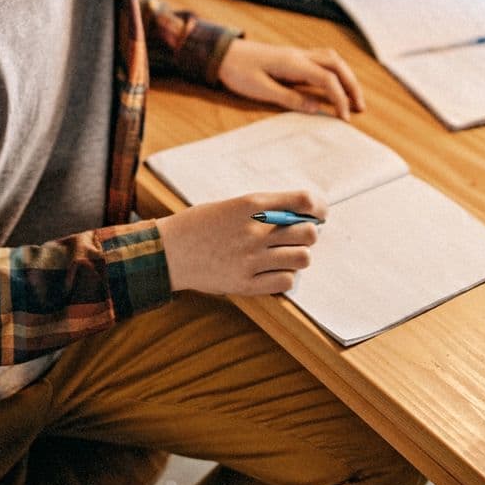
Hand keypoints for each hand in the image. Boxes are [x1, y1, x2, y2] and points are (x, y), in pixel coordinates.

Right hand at [156, 191, 326, 295]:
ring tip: (283, 256)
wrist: (167, 251)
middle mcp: (254, 231)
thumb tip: (304, 216)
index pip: (304, 201)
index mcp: (251, 204)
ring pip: (302, 258)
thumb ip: (265, 209)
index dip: (318, 208)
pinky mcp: (245, 283)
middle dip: (308, 233)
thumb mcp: (232, 205)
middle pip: (308, 232)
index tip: (317, 214)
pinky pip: (286, 281)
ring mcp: (251, 259)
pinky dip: (285, 277)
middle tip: (296, 237)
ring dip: (297, 256)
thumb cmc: (200, 225)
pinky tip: (272, 272)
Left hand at [216, 39, 363, 120]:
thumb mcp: (260, 90)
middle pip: (336, 64)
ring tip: (352, 97)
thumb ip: (289, 98)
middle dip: (352, 85)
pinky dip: (334, 72)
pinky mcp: (292, 58)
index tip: (345, 118)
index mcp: (292, 63)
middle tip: (360, 107)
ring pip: (331, 59)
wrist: (221, 53)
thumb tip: (316, 108)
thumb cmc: (237, 71)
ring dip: (345, 76)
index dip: (340, 98)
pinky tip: (334, 84)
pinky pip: (321, 60)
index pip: (327, 78)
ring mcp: (296, 54)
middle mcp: (299, 55)